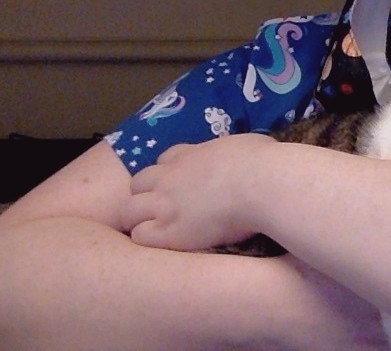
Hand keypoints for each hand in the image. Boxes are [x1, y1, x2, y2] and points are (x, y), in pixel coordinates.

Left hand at [121, 133, 275, 250]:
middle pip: (138, 183)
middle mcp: (170, 177)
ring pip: (128, 211)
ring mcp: (165, 204)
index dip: (169, 173)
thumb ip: (234, 151)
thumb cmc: (262, 161)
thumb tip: (244, 155)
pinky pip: (140, 237)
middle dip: (146, 195)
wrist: (262, 184)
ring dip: (139, 219)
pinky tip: (166, 245)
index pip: (164, 160)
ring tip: (159, 232)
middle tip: (164, 209)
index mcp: (189, 154)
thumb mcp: (245, 143)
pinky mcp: (168, 232)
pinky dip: (148, 240)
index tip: (182, 184)